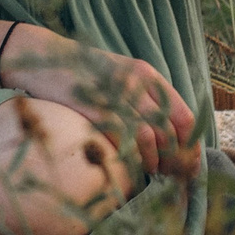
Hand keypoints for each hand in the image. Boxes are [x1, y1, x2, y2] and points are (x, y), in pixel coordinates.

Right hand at [2, 27, 197, 180]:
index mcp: (148, 76)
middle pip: (170, 130)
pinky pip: (121, 139)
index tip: (189, 165)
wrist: (44, 58)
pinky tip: (129, 165)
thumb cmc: (85, 75)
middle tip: (173, 176)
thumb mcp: (121, 77)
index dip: (191, 145)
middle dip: (175, 159)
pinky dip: (130, 158)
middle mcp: (136, 84)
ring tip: (151, 170)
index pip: (184, 115)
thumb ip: (144, 100)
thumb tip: (167, 139)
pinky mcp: (93, 108)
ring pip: (150, 137)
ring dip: (154, 161)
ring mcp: (115, 96)